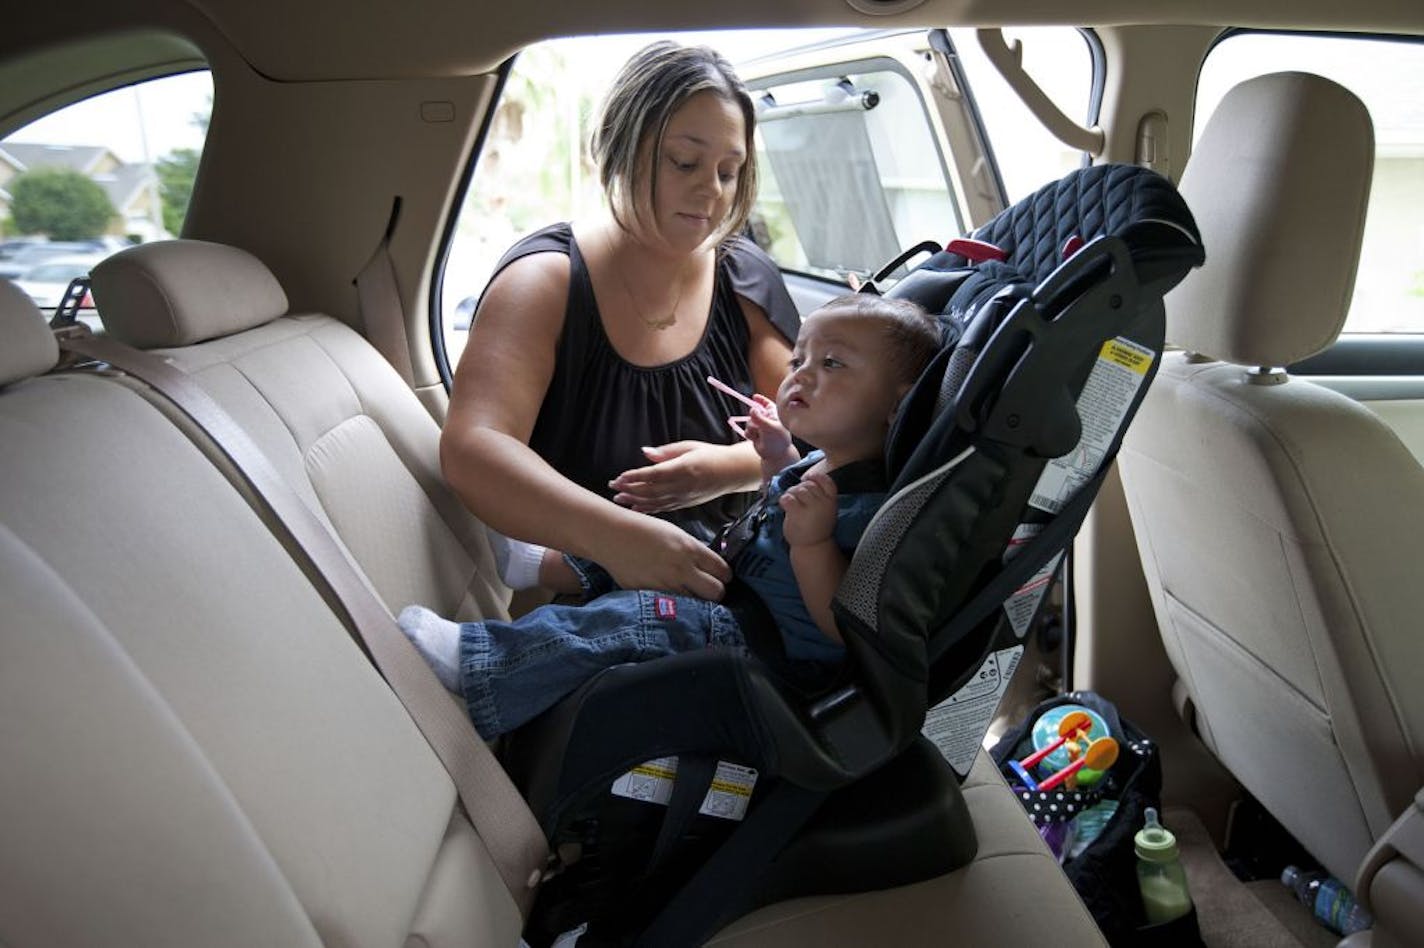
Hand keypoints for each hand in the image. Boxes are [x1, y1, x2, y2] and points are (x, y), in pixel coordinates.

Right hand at [600, 515, 731, 599]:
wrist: (612, 536)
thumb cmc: (644, 530)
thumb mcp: (676, 535)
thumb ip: (694, 552)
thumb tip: (710, 568)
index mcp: (690, 549)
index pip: (723, 572)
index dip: (725, 576)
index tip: (722, 577)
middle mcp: (681, 569)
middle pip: (716, 593)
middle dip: (717, 592)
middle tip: (709, 588)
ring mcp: (666, 585)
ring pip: (696, 603)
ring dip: (696, 599)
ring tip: (689, 592)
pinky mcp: (650, 595)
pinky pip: (672, 606)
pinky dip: (675, 604)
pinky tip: (671, 595)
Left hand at [609, 440, 747, 512]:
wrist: (733, 472)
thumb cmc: (711, 455)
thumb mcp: (689, 446)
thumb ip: (666, 452)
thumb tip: (645, 453)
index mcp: (683, 469)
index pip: (653, 475)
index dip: (634, 477)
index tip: (619, 477)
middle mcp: (682, 486)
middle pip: (650, 491)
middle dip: (629, 490)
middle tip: (613, 488)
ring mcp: (684, 498)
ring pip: (654, 502)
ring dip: (635, 501)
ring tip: (619, 499)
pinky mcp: (685, 504)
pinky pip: (663, 508)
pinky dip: (648, 509)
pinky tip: (636, 509)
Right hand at [744, 395, 796, 473]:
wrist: (775, 455)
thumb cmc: (777, 440)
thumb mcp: (769, 427)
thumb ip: (759, 418)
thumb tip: (752, 409)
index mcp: (774, 415)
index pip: (766, 404)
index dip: (760, 400)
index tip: (754, 397)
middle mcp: (767, 419)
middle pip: (753, 413)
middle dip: (753, 419)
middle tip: (758, 426)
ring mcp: (760, 427)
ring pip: (748, 422)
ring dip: (752, 428)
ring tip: (759, 435)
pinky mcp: (754, 434)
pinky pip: (747, 430)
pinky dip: (750, 435)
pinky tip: (755, 439)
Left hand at [779, 471, 837, 547]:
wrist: (812, 545)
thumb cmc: (817, 525)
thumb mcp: (826, 509)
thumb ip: (821, 494)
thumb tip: (806, 478)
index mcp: (831, 501)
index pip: (826, 481)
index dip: (815, 477)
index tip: (807, 479)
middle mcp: (823, 503)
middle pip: (808, 485)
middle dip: (799, 488)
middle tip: (796, 498)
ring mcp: (811, 508)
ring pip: (798, 490)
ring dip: (791, 494)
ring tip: (791, 502)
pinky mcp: (797, 513)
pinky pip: (788, 498)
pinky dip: (784, 500)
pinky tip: (785, 505)